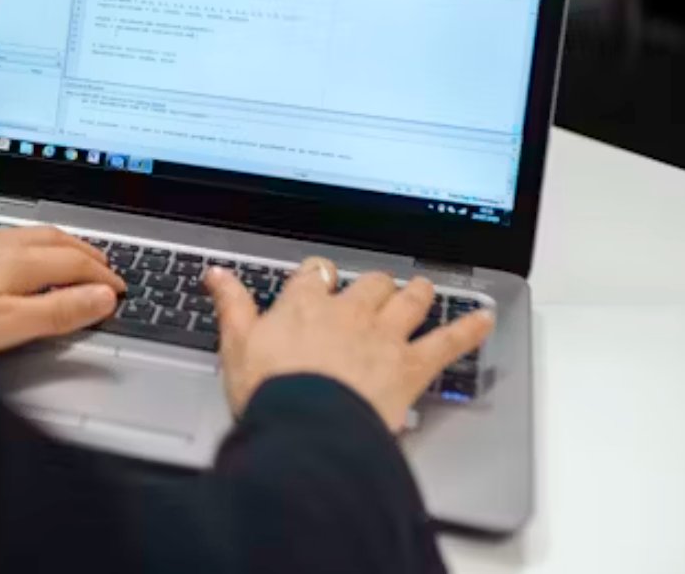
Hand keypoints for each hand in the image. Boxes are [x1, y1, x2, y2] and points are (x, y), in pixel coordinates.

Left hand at [0, 226, 124, 359]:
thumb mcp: (5, 327)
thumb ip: (57, 312)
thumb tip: (101, 299)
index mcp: (19, 260)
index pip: (77, 263)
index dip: (105, 278)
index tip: (122, 291)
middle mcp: (0, 244)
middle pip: (59, 241)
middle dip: (90, 254)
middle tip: (110, 270)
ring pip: (35, 235)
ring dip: (64, 246)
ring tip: (76, 259)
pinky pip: (12, 238)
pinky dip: (37, 245)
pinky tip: (25, 258)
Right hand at [206, 257, 495, 430]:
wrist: (307, 426)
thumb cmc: (270, 391)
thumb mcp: (236, 344)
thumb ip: (230, 304)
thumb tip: (215, 274)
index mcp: (305, 305)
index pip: (315, 274)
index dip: (321, 276)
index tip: (322, 279)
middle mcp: (349, 312)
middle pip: (369, 282)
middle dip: (375, 284)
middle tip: (379, 288)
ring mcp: (383, 336)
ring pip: (409, 300)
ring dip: (419, 293)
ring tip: (425, 289)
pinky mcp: (410, 366)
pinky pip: (447, 341)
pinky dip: (469, 329)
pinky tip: (484, 318)